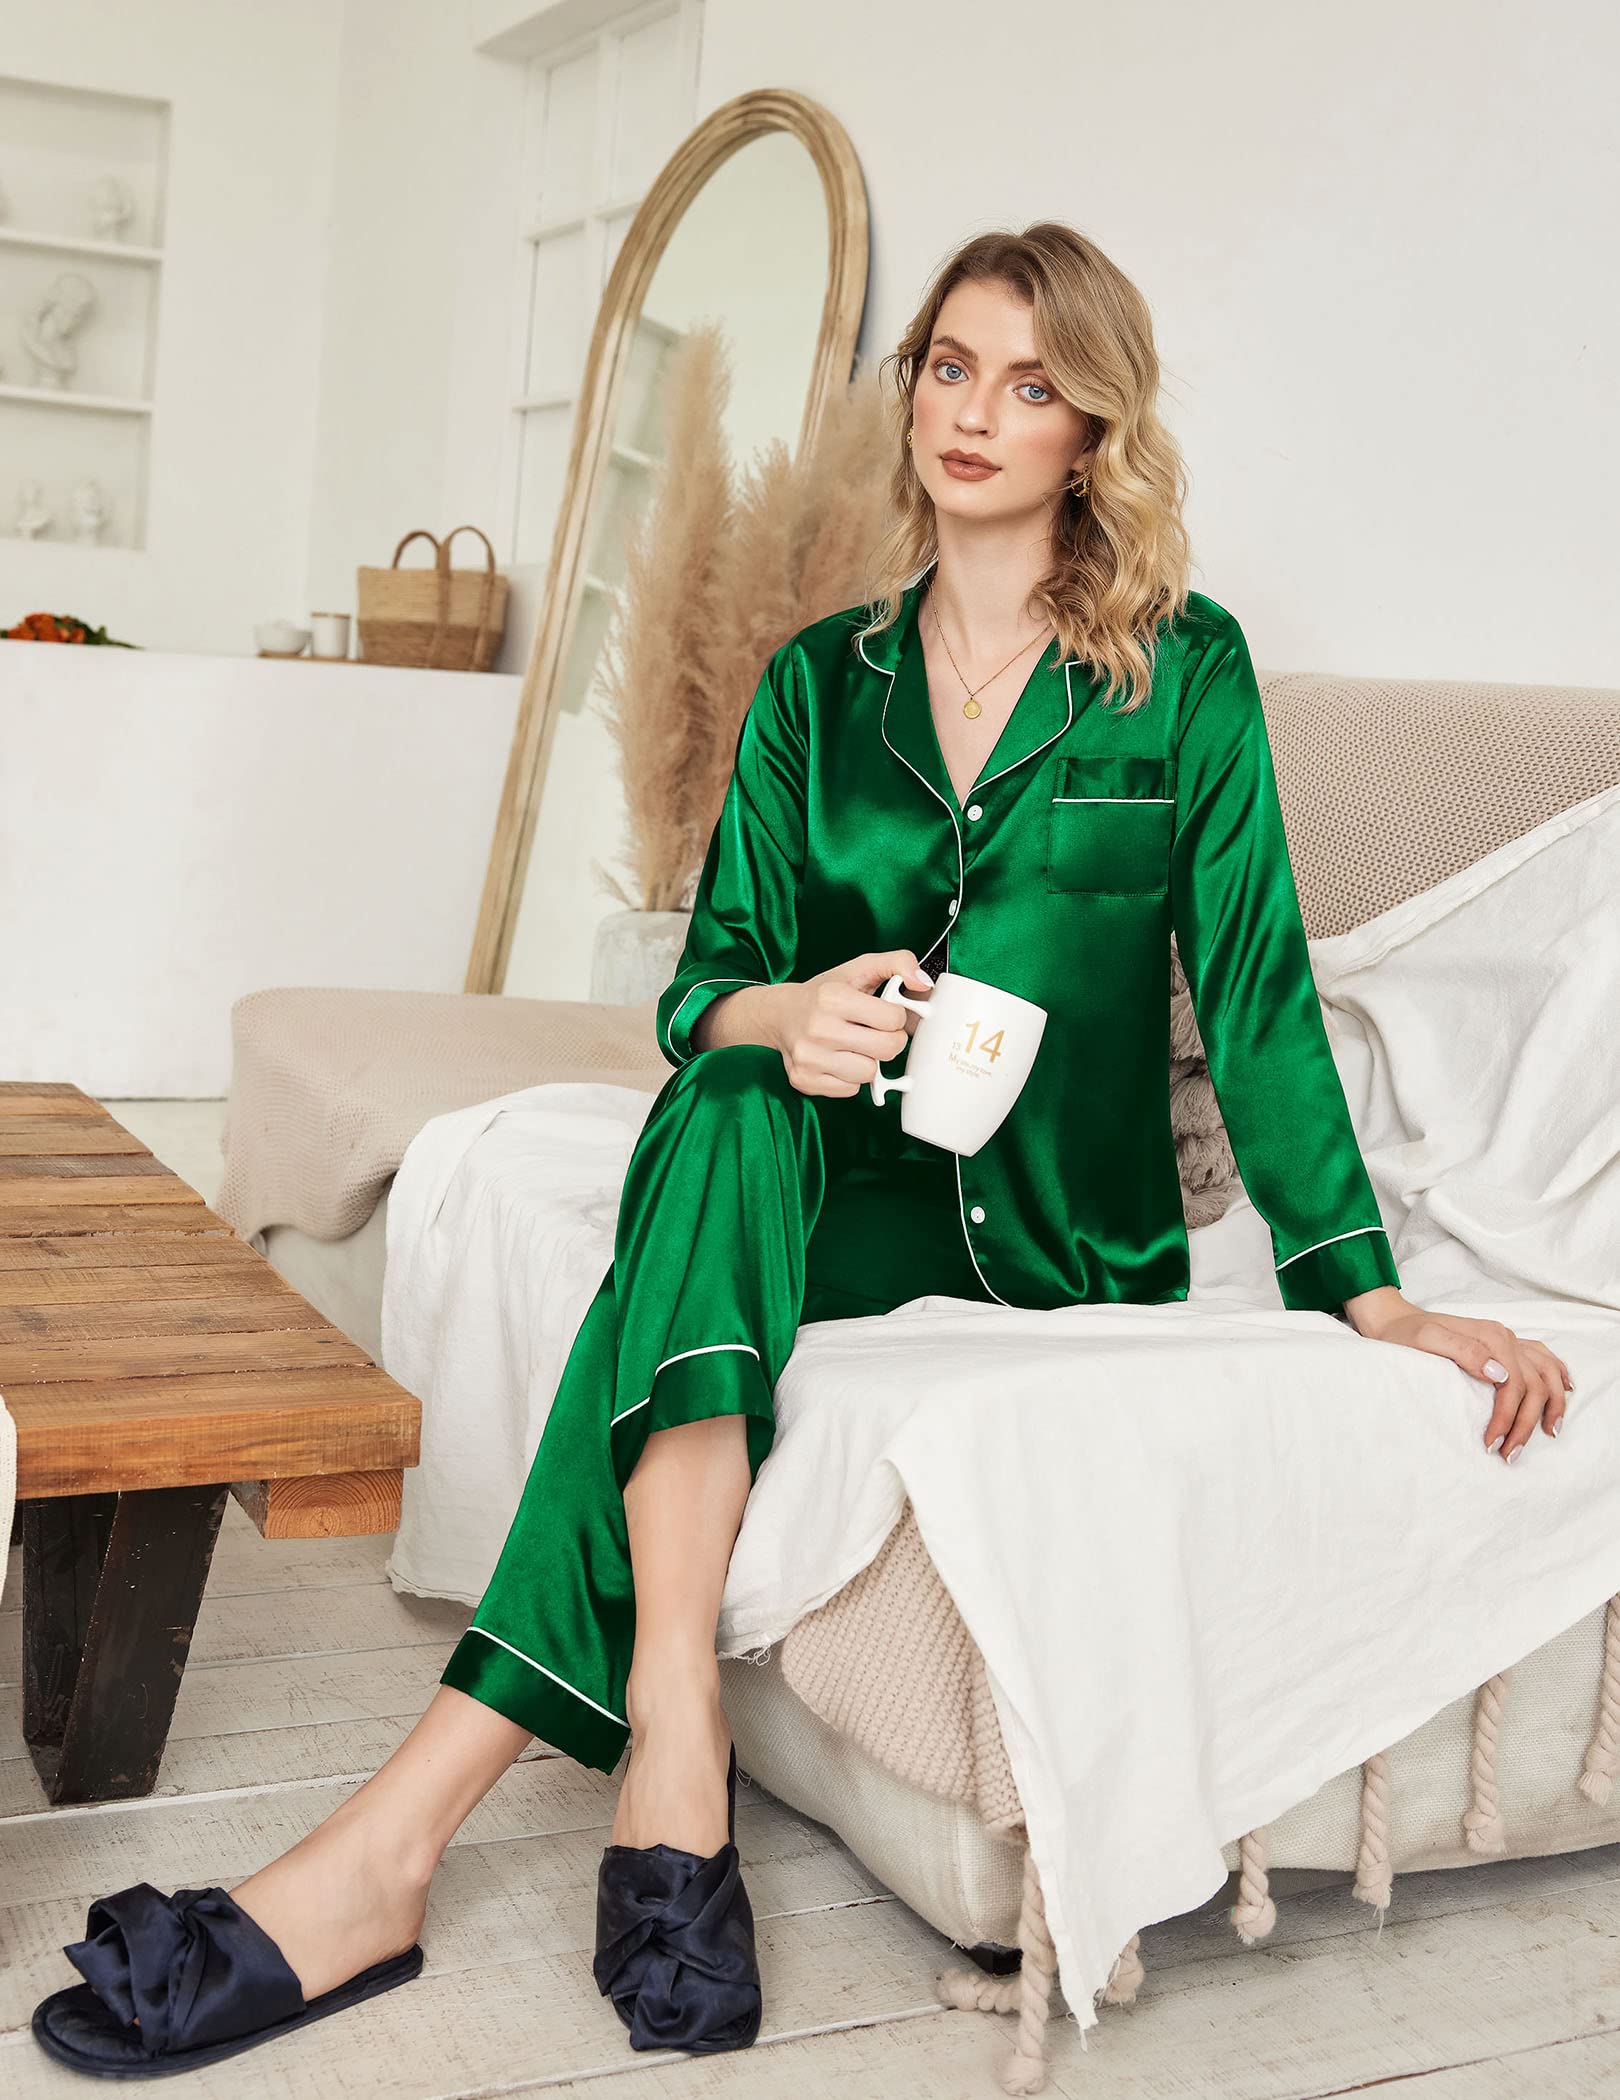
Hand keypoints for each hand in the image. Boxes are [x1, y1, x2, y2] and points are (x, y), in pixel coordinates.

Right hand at [767, 950, 932, 1097]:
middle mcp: (818, 1028)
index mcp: (834, 997)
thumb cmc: (825, 992)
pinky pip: (849, 1090)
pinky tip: (839, 1060)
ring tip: (854, 1046)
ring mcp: (809, 1057)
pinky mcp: (804, 1080)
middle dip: (889, 1041)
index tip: (884, 1014)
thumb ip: (898, 963)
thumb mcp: (860, 968)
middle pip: (886, 1049)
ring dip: (869, 1062)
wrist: (780, 1014)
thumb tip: (923, 983)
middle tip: (877, 1033)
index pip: (893, 1019)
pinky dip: (850, 1077)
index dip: (896, 1017)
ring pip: (869, 1074)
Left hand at [1344, 1289, 1572, 1462]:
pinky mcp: (1504, 1345)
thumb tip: (1501, 1374)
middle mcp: (1505, 1337)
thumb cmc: (1405, 1335)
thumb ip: (1463, 1352)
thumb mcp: (1425, 1341)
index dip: (1508, 1418)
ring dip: (1552, 1403)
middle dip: (1527, 1423)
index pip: (1514, 1385)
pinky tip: (1565, 1389)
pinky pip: (1542, 1357)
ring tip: (1549, 1432)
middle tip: (1510, 1453)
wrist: (1394, 1321)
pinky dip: (1558, 1374)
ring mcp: (1507, 1339)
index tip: (1492, 1444)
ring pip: (1547, 1372)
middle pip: (1534, 1384)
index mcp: (1491, 1337)